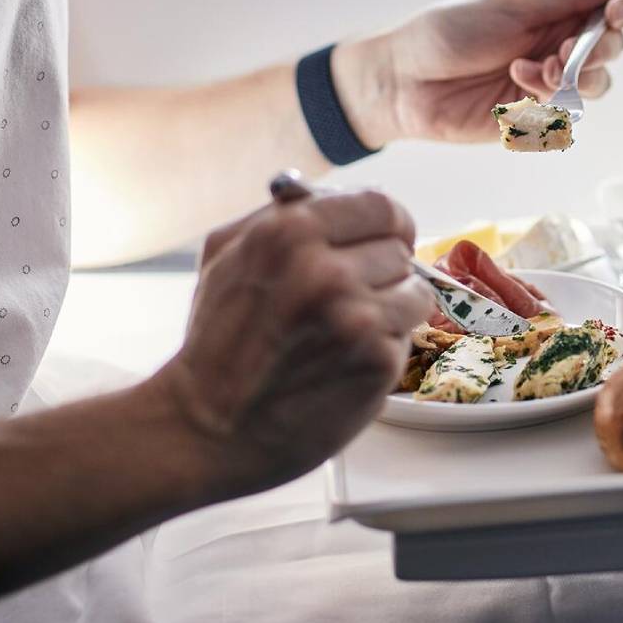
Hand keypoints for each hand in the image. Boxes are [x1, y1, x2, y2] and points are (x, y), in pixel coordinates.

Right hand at [147, 189, 430, 498]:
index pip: (380, 205)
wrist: (209, 426)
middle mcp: (326, 269)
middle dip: (380, 270)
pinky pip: (408, 336)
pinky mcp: (376, 360)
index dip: (387, 224)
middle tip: (349, 297)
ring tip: (347, 331)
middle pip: (399, 248)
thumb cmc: (218, 342)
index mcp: (289, 231)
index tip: (385, 238)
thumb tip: (337, 195)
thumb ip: (280, 215)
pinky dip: (384, 346)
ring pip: (414, 291)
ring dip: (390, 309)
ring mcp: (355, 317)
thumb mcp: (225, 255)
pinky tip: (346, 360)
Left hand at [336, 0, 622, 145]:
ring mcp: (547, 83)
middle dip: (601, 46)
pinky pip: (566, 114)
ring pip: (598, 84)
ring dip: (577, 75)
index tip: (620, 11)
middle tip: (567, 47)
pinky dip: (549, 98)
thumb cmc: (449, 32)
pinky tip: (517, 84)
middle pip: (614, 47)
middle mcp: (558, 44)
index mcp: (556, 9)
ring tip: (538, 69)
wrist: (404, 80)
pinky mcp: (533, 118)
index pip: (617, 5)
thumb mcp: (511, 3)